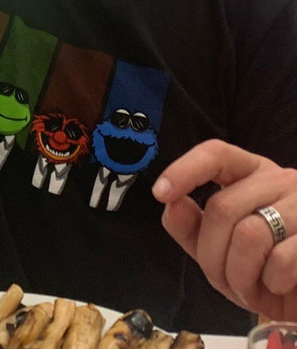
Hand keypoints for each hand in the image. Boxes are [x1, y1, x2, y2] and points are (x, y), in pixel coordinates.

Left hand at [153, 140, 296, 319]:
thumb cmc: (264, 272)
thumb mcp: (219, 251)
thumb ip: (191, 227)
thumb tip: (170, 204)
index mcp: (252, 174)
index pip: (216, 154)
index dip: (185, 170)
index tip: (161, 193)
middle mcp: (281, 180)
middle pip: (223, 207)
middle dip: (211, 255)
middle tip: (223, 281)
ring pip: (250, 234)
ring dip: (239, 274)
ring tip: (251, 287)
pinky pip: (282, 259)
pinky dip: (271, 283)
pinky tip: (279, 286)